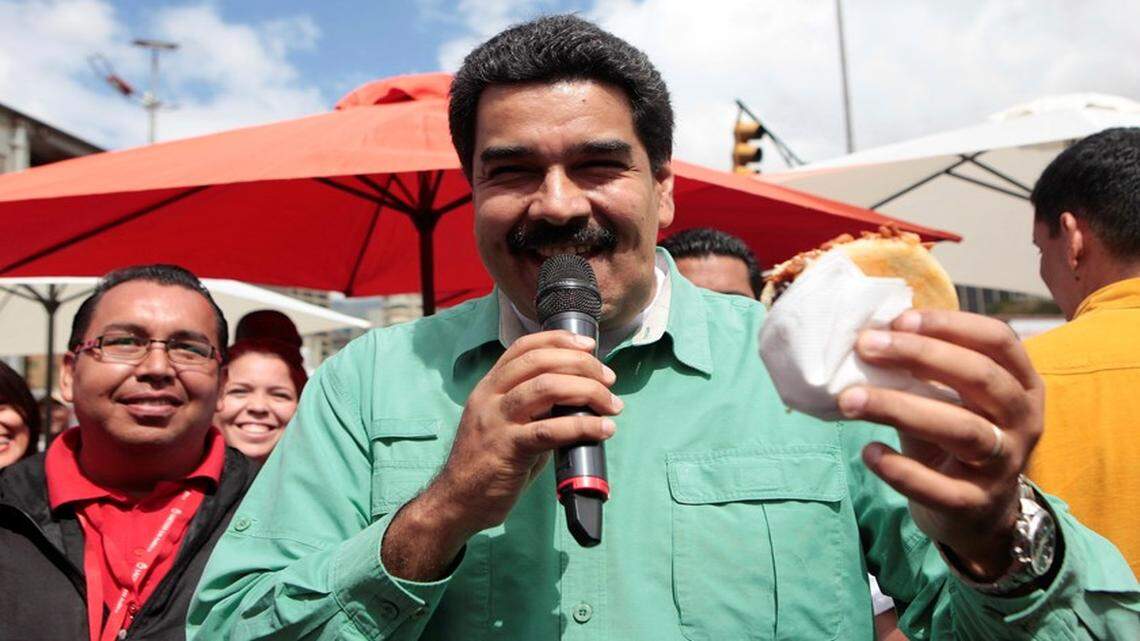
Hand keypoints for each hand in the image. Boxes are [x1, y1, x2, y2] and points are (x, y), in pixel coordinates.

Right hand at [382, 330, 620, 579]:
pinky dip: (583, 426)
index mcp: (489, 386)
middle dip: (582, 365)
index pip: (524, 347)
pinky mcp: (507, 449)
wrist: (456, 501)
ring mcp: (496, 421)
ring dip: (588, 391)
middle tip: (609, 380)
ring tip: (611, 405)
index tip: (589, 346)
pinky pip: (549, 430)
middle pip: (540, 362)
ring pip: (546, 388)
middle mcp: (490, 397)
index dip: (559, 340)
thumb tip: (579, 399)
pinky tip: (603, 429)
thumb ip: (534, 408)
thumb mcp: (505, 424)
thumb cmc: (488, 463)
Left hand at [837, 309, 1044, 579]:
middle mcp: (1023, 421)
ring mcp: (1004, 465)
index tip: (899, 320)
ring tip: (850, 399)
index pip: (997, 341)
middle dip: (920, 356)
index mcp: (1022, 384)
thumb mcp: (950, 399)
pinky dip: (902, 469)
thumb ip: (924, 370)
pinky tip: (869, 452)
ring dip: (900, 409)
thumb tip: (872, 332)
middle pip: (980, 378)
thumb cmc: (956, 438)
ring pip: (961, 429)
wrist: (977, 515)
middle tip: (866, 346)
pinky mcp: (976, 504)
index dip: (950, 325)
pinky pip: (940, 487)